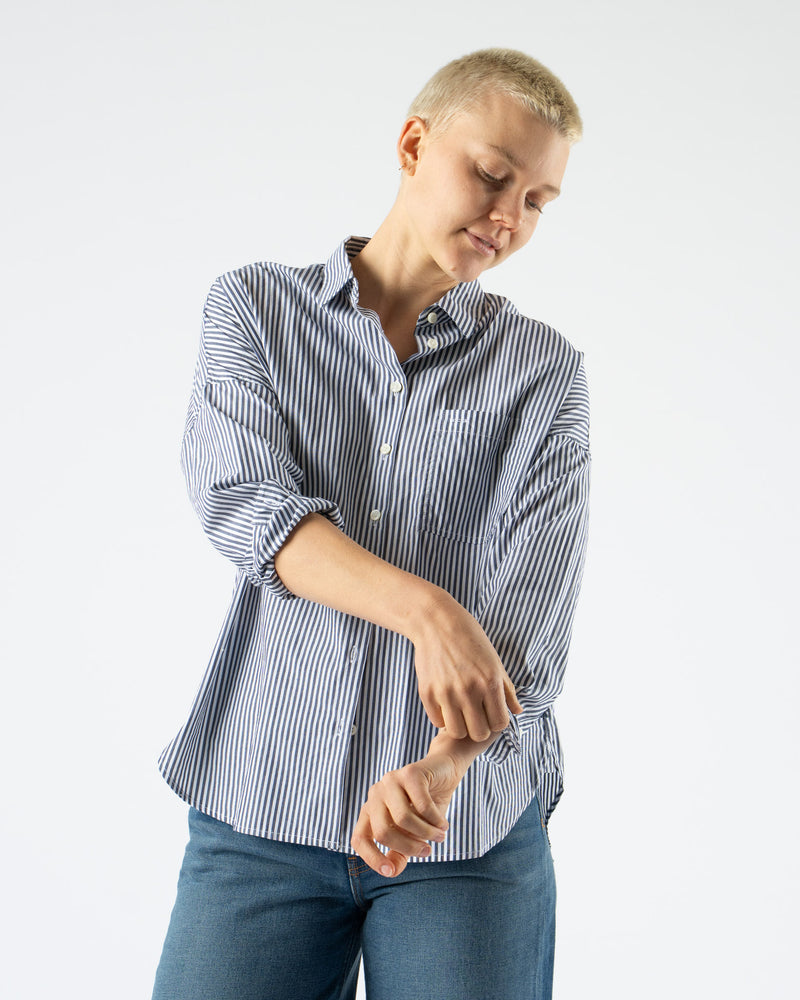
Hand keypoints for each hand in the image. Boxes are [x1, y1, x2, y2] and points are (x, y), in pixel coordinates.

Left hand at [351, 751, 461, 876]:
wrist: (444, 771)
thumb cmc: (425, 807)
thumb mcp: (412, 835)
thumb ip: (399, 853)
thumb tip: (391, 872)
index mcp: (370, 810)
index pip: (359, 838)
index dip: (371, 858)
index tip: (391, 872)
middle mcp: (375, 795)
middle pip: (382, 832)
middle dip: (409, 847)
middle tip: (428, 851)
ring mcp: (390, 781)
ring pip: (403, 819)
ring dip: (427, 833)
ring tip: (440, 836)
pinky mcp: (409, 773)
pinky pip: (422, 805)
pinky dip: (435, 819)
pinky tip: (443, 823)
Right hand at [410, 593, 521, 741]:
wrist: (436, 623)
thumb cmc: (469, 638)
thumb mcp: (495, 661)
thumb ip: (507, 689)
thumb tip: (518, 711)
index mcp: (490, 682)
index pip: (500, 724)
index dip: (497, 721)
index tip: (491, 713)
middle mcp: (469, 690)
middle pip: (479, 733)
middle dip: (479, 727)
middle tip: (475, 714)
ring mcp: (446, 693)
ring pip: (457, 732)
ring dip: (460, 725)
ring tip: (459, 712)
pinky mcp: (427, 692)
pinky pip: (436, 721)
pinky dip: (442, 717)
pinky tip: (445, 704)